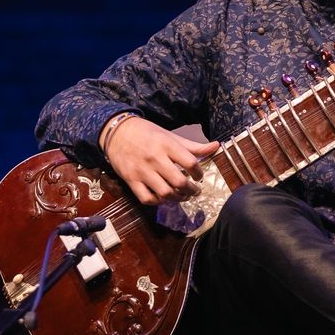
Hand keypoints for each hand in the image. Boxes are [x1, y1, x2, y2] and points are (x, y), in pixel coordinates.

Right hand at [103, 116, 218, 204]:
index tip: (199, 176)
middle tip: (195, 191)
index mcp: (167, 145)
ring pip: (164, 193)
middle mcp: (155, 158)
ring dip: (177, 198)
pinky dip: (157, 202)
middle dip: (191, 190)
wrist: (117, 132)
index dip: (199, 173)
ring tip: (182, 196)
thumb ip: (193, 146)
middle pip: (179, 181)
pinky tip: (163, 198)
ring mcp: (142, 171)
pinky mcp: (131, 180)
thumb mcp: (171, 136)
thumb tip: (216, 146)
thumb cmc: (148, 133)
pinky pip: (146, 198)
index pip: (190, 163)